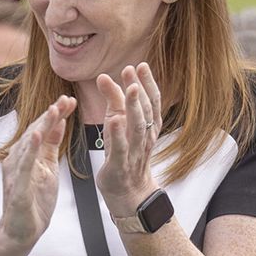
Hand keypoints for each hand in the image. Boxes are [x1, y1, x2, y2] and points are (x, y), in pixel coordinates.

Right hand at [0, 94, 75, 248]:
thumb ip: (50, 147)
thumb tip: (59, 124)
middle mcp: (17, 161)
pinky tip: (37, 135)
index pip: (42, 130)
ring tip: (54, 110)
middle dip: (51, 115)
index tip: (70, 100)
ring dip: (41, 126)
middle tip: (66, 99)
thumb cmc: (34, 202)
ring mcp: (16, 174)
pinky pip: (24, 166)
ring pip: (29, 144)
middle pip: (35, 132)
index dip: (56, 115)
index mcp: (26, 156)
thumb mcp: (47, 169)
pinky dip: (30, 150)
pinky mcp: (18, 187)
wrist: (20, 232)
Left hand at [96, 64, 163, 215]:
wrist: (127, 190)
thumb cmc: (122, 153)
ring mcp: (134, 151)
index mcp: (147, 126)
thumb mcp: (116, 123)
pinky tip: (114, 120)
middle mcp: (144, 137)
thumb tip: (104, 77)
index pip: (152, 102)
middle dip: (140, 90)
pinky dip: (118, 134)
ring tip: (130, 89)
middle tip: (132, 71)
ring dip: (134, 107)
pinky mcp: (120, 164)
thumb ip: (113, 101)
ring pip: (137, 127)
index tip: (141, 65)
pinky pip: (122, 148)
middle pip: (146, 111)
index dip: (148, 83)